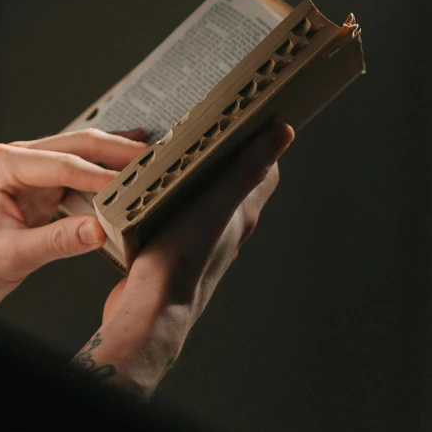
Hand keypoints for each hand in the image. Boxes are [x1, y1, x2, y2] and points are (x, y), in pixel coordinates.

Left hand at [0, 129, 149, 314]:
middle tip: (154, 158)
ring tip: (149, 162)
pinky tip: (126, 173)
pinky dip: (102, 176)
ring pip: (79, 156)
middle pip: (76, 146)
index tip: (132, 186)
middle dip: (116, 151)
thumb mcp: (14, 256)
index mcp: (1, 165)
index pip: (62, 164)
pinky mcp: (36, 187)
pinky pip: (76, 176)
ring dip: (112, 159)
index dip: (101, 175)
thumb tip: (100, 229)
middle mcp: (14, 159)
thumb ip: (58, 241)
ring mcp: (26, 171)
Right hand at [71, 121, 293, 395]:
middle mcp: (226, 229)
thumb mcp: (217, 204)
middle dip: (222, 156)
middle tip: (203, 130)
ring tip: (172, 156)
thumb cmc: (184, 260)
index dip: (260, 144)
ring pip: (203, 199)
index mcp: (241, 216)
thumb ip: (247, 170)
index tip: (247, 120)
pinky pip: (176, 216)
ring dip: (192, 178)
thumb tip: (283, 135)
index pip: (264, 172)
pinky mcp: (173, 249)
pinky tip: (147, 192)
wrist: (149, 311)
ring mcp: (200, 241)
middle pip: (233, 183)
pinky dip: (168, 199)